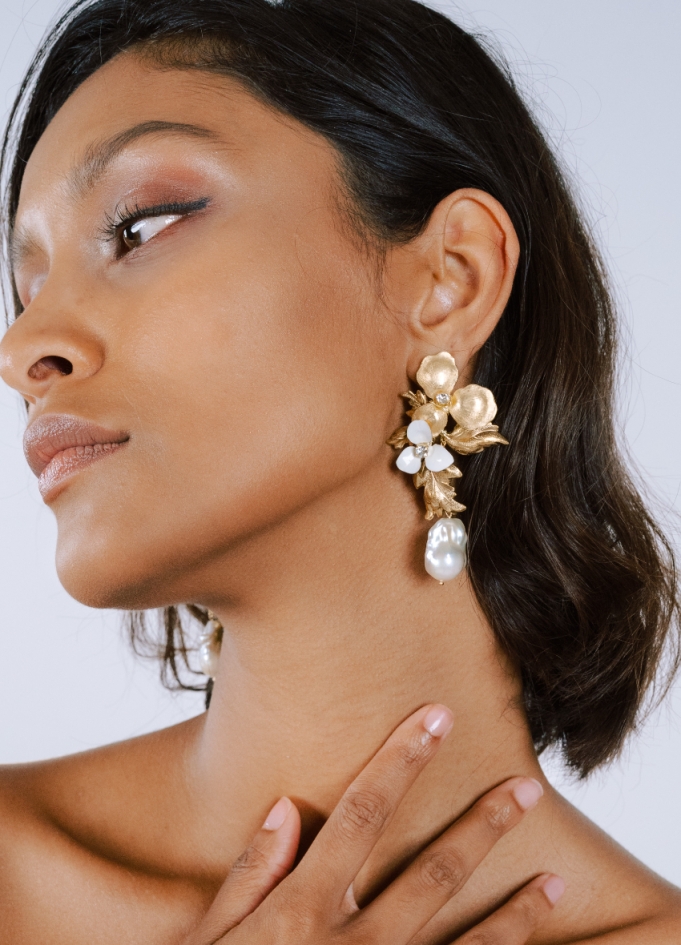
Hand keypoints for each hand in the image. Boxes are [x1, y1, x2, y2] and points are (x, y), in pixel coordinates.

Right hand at [183, 705, 563, 944]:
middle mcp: (354, 944)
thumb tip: (284, 808)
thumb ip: (247, 878)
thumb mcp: (205, 942)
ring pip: (466, 943)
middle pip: (432, 871)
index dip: (401, 760)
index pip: (362, 814)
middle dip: (483, 825)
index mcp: (303, 909)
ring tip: (555, 877)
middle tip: (527, 787)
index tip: (435, 718)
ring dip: (516, 910)